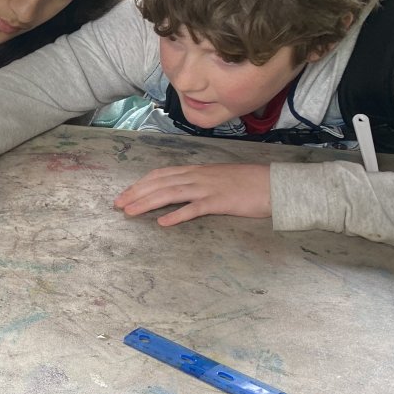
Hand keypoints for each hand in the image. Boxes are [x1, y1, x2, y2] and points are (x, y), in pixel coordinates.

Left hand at [114, 164, 271, 226]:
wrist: (276, 184)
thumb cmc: (248, 183)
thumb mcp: (218, 178)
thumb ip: (198, 182)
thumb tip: (178, 190)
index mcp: (197, 171)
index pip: (161, 175)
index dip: (140, 184)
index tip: (124, 194)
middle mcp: (198, 176)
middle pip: (160, 183)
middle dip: (136, 193)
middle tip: (117, 204)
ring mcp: (208, 188)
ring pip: (171, 193)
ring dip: (147, 203)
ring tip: (130, 211)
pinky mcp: (220, 202)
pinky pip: (194, 209)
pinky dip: (177, 215)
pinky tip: (163, 222)